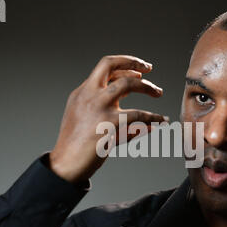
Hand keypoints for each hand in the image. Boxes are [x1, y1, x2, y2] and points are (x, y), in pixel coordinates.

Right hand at [49, 55, 165, 183]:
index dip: (123, 66)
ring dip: (146, 86)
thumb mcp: (87, 122)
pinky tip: (161, 120)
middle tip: (149, 68)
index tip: (138, 72)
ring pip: (127, 84)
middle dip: (133, 62)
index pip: (104, 70)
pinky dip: (153, 117)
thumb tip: (144, 123)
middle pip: (111, 65)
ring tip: (158, 92)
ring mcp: (98, 107)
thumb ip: (111, 116)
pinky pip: (138, 115)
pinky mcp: (109, 123)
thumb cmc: (75, 147)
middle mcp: (88, 95)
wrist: (65, 164)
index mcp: (82, 93)